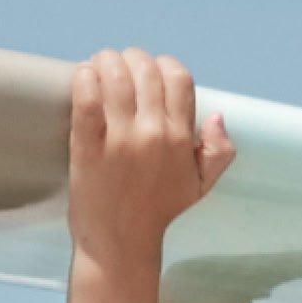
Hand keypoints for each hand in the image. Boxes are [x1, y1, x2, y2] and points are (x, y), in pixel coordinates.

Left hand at [64, 49, 233, 271]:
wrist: (119, 244)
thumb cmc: (157, 211)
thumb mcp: (199, 186)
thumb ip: (218, 151)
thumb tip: (216, 116)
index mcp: (180, 138)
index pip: (178, 78)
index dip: (163, 65)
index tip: (149, 70)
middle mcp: (153, 135)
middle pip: (145, 71)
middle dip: (132, 58)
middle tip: (119, 63)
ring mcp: (119, 141)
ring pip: (115, 77)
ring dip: (106, 61)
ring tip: (99, 64)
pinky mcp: (87, 149)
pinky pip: (86, 100)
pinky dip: (85, 78)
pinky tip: (83, 75)